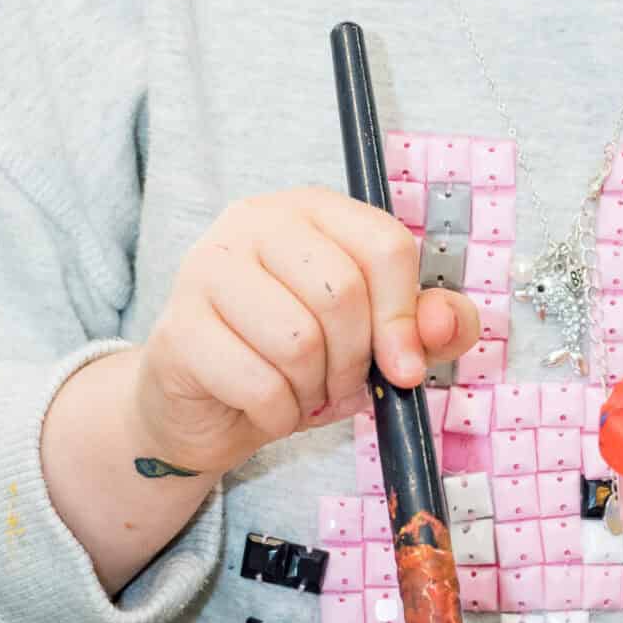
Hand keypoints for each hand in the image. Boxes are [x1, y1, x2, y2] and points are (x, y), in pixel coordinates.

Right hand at [130, 188, 480, 477]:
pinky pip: (256, 382)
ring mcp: (207, 268)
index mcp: (312, 209)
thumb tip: (443, 325)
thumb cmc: (296, 360)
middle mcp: (255, 221)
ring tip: (300, 390)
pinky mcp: (179, 328)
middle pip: (341, 292)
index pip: (384, 245)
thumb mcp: (376, 342)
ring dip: (312, 389)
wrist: (205, 408)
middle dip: (353, 360)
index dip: (404, 316)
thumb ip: (430, 325)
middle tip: (339, 383)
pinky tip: (267, 407)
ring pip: (297, 339)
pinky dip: (277, 413)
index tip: (404, 366)